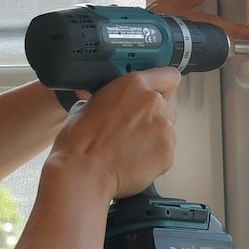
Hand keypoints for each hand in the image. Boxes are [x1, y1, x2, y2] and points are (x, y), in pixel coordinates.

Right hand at [48, 68, 181, 199]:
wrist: (83, 171)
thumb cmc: (80, 141)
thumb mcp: (88, 104)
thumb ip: (112, 99)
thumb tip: (111, 105)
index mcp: (134, 84)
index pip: (168, 76)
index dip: (164, 88)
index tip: (159, 95)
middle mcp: (153, 102)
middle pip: (167, 108)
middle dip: (154, 119)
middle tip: (133, 133)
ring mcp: (163, 128)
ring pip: (168, 132)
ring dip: (154, 140)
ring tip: (130, 151)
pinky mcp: (167, 151)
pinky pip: (167, 153)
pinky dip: (154, 159)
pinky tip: (134, 162)